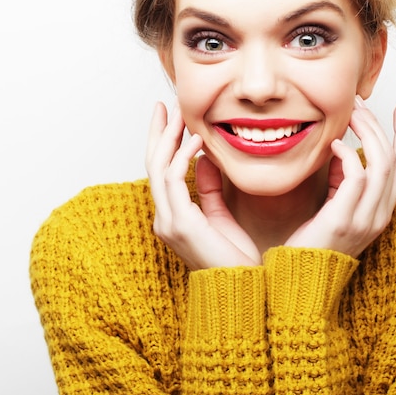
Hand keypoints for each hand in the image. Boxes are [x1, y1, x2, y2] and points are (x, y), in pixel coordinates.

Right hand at [145, 101, 260, 270]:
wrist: (242, 289)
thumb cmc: (235, 257)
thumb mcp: (221, 216)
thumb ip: (209, 189)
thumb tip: (203, 159)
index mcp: (173, 218)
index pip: (162, 174)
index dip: (164, 144)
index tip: (172, 120)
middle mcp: (164, 219)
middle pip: (153, 166)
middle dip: (158, 134)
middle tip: (164, 105)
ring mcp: (168, 222)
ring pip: (158, 169)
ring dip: (167, 138)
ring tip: (177, 114)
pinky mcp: (180, 223)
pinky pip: (174, 181)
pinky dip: (182, 157)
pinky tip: (196, 140)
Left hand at [285, 97, 395, 257]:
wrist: (299, 279)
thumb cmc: (313, 241)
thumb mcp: (335, 206)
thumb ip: (343, 180)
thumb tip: (342, 149)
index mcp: (381, 211)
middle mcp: (379, 215)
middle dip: (382, 126)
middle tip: (361, 104)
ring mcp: (364, 219)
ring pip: (381, 164)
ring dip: (366, 133)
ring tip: (349, 115)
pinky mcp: (343, 220)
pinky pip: (357, 178)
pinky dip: (348, 155)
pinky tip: (333, 145)